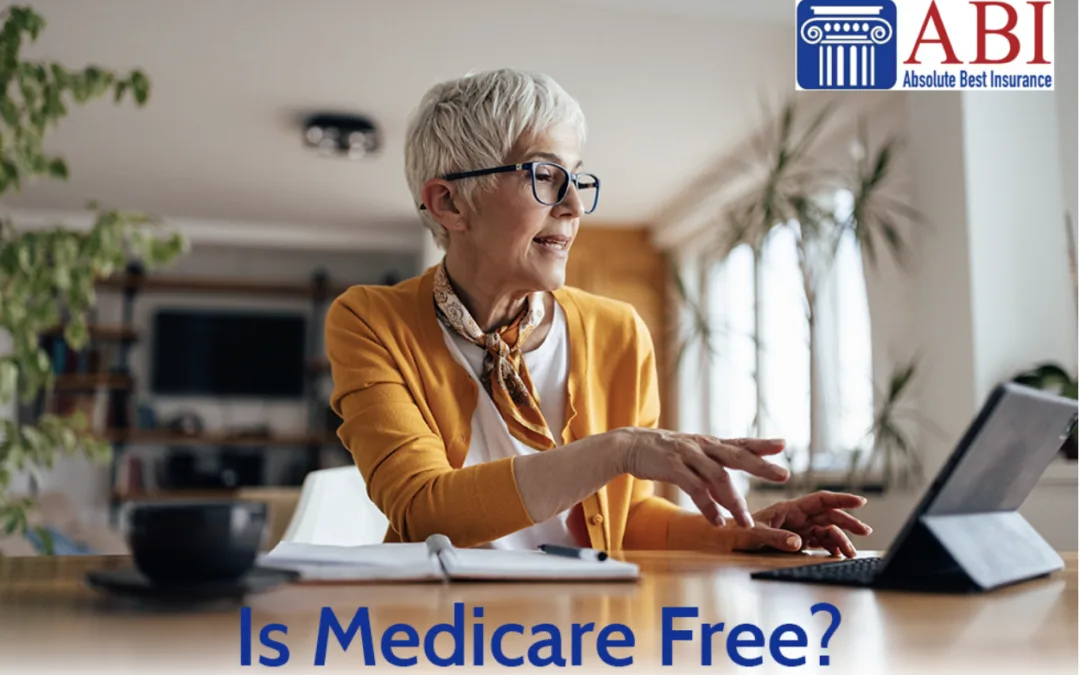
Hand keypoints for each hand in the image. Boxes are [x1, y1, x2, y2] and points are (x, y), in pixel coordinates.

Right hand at [613, 428, 789, 527]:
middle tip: (783, 475)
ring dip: (734, 501)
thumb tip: (729, 485)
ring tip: (746, 521)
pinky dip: (708, 506)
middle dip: (761, 466)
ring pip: (718, 477)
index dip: (761, 444)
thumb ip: (710, 465)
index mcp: (709, 443)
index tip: (783, 445)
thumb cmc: (663, 452)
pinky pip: (695, 488)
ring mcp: (688, 455)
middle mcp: (702, 446)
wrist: (629, 445)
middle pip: (737, 455)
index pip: (740, 442)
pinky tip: (716, 521)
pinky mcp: (672, 466)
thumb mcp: (690, 452)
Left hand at [729, 491, 871, 557]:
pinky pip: (820, 541)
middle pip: (829, 516)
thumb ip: (778, 538)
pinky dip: (831, 547)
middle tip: (865, 530)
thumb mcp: (756, 534)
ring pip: (827, 530)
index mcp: (790, 508)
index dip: (841, 499)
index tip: (860, 501)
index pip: (820, 500)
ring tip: (851, 552)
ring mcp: (799, 528)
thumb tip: (799, 542)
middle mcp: (798, 516)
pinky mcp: (798, 540)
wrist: (729, 539)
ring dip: (841, 539)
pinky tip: (839, 554)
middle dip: (848, 522)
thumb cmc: (740, 531)